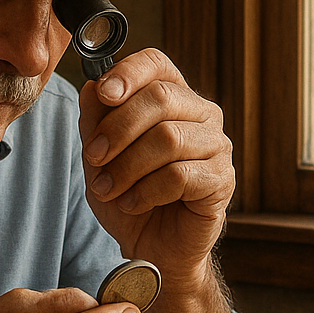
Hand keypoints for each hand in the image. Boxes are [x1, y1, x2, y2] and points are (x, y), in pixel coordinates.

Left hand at [79, 48, 234, 287]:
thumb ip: (95, 122)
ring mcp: (217, 145)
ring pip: (168, 138)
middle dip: (118, 128)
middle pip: (161, 98)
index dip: (129, 72)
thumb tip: (91, 87)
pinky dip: (146, 191)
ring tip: (108, 189)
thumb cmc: (129, 196)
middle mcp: (201, 114)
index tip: (103, 93)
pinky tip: (133, 203)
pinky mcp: (222, 180)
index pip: (157, 64)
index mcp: (172, 97)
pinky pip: (179, 176)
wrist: (152, 248)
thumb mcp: (98, 157)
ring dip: (127, 166)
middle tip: (94, 157)